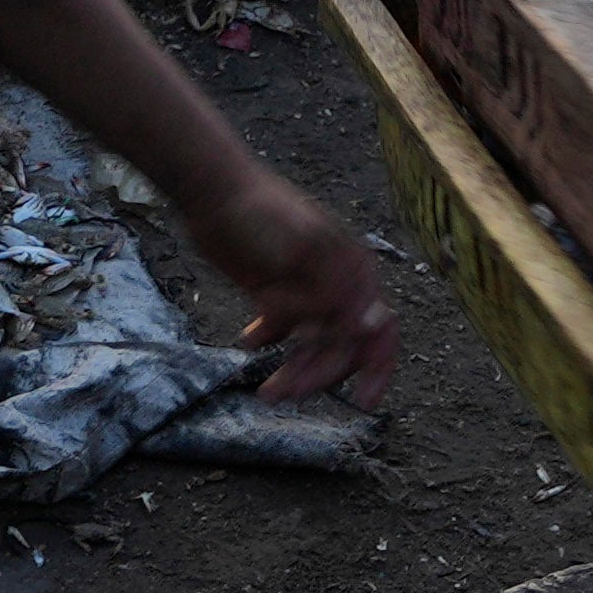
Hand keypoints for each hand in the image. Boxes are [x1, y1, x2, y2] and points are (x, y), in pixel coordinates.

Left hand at [178, 167, 415, 406]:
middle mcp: (335, 286)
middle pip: (341, 346)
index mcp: (352, 272)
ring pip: (310, 345)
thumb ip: (333, 290)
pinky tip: (248, 341)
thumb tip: (370, 325)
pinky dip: (267, 342)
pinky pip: (281, 331)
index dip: (378, 366)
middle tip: (283, 392)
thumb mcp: (302, 249)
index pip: (380, 329)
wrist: (213, 191)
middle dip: (318, 373)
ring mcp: (303, 291)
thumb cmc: (261, 213)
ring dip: (293, 369)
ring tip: (264, 390)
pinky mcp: (273, 294)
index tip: (365, 401)